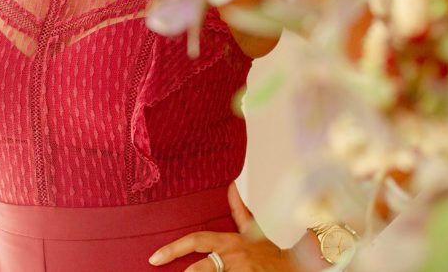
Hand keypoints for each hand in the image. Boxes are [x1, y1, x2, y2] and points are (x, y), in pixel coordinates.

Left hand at [148, 183, 299, 270]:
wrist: (292, 268)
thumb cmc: (267, 253)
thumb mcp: (251, 230)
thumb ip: (238, 210)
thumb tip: (230, 185)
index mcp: (229, 242)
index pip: (197, 241)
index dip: (174, 248)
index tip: (154, 257)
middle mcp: (232, 258)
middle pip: (203, 267)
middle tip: (164, 270)